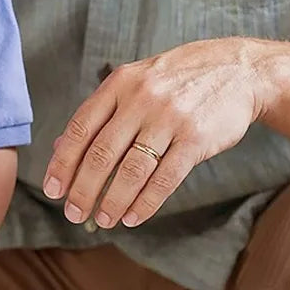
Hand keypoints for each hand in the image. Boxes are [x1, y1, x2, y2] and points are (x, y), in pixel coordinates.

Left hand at [42, 38, 274, 228]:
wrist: (237, 70)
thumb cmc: (180, 78)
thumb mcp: (136, 80)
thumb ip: (102, 112)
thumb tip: (60, 148)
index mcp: (120, 82)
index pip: (81, 127)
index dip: (63, 162)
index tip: (52, 189)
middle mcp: (141, 98)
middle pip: (102, 152)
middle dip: (83, 189)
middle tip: (73, 212)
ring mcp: (169, 117)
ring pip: (131, 170)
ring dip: (113, 201)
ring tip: (103, 219)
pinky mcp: (196, 138)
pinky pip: (164, 178)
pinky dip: (145, 203)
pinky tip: (133, 216)